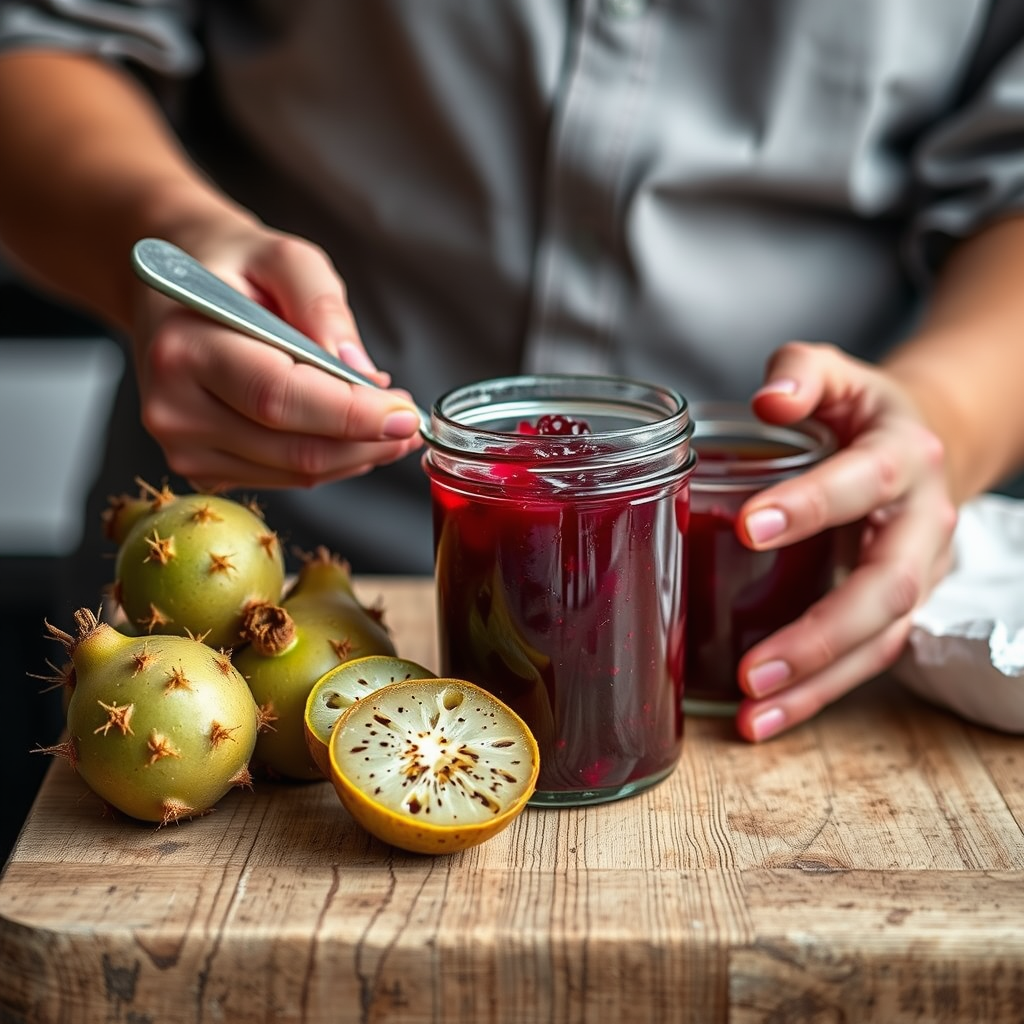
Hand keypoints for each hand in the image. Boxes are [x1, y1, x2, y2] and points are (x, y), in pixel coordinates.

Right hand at [130, 227, 423, 491]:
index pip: (279, 397)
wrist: (174, 288)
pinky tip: (349, 435)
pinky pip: (283, 476)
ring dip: (355, 455)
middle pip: (293, 447)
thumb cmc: (234, 268)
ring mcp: (181, 443)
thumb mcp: (286, 258)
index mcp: (185, 346)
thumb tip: (361, 374)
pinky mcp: (198, 466)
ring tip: (388, 425)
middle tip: (409, 423)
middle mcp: (172, 405)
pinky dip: (328, 461)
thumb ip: (324, 308)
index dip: (352, 414)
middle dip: (366, 441)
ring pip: (295, 471)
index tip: (405, 414)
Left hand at [731, 341, 957, 740]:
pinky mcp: (901, 607)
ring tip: (754, 715)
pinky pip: (868, 657)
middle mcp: (925, 523)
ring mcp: (921, 573)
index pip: (865, 482)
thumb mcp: (837, 374)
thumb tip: (769, 397)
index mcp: (905, 456)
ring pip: (883, 639)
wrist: (924, 443)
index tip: (750, 526)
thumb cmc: (861, 412)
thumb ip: (803, 371)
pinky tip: (766, 718)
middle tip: (754, 668)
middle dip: (821, 632)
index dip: (813, 504)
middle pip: (888, 587)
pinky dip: (819, 692)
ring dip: (819, 683)